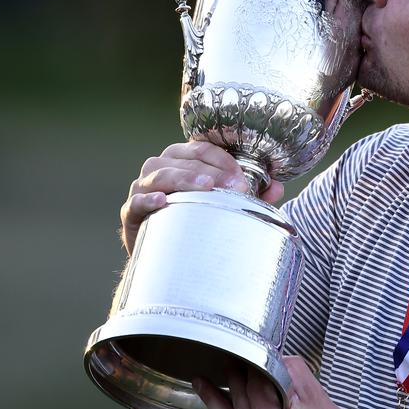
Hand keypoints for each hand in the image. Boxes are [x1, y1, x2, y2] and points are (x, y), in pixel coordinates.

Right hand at [120, 141, 284, 251]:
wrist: (166, 260)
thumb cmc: (197, 222)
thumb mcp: (226, 206)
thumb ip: (252, 195)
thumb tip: (277, 188)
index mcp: (182, 159)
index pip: (202, 147)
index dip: (224, 160)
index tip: (244, 181)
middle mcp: (160, 167)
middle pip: (182, 157)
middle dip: (210, 170)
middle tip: (233, 187)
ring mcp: (142, 188)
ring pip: (159, 173)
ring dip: (184, 178)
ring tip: (205, 187)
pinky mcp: (131, 213)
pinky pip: (136, 202)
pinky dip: (148, 200)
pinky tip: (163, 201)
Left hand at [193, 356, 374, 408]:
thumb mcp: (318, 397)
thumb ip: (293, 372)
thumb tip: (275, 357)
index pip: (251, 383)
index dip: (251, 365)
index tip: (246, 353)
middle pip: (237, 400)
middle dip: (234, 377)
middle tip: (228, 360)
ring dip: (215, 399)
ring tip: (201, 382)